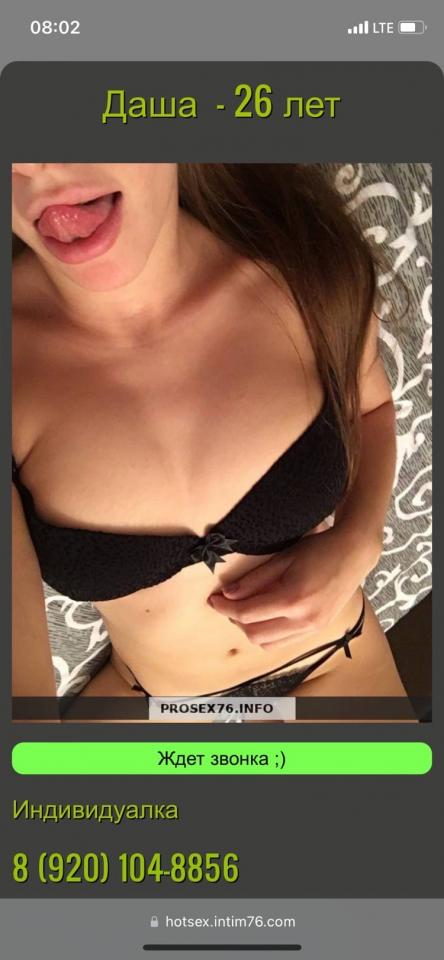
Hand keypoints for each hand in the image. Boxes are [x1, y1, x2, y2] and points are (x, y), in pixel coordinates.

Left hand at [209, 526, 379, 647]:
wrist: (354, 554)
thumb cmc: (319, 549)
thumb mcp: (282, 558)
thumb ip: (254, 580)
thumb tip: (228, 594)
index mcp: (292, 598)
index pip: (246, 613)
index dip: (224, 608)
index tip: (213, 600)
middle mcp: (303, 619)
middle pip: (254, 633)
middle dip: (235, 620)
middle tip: (227, 604)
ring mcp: (312, 627)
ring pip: (268, 643)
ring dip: (251, 630)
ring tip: (247, 610)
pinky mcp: (317, 630)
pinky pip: (284, 642)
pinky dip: (269, 634)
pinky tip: (265, 616)